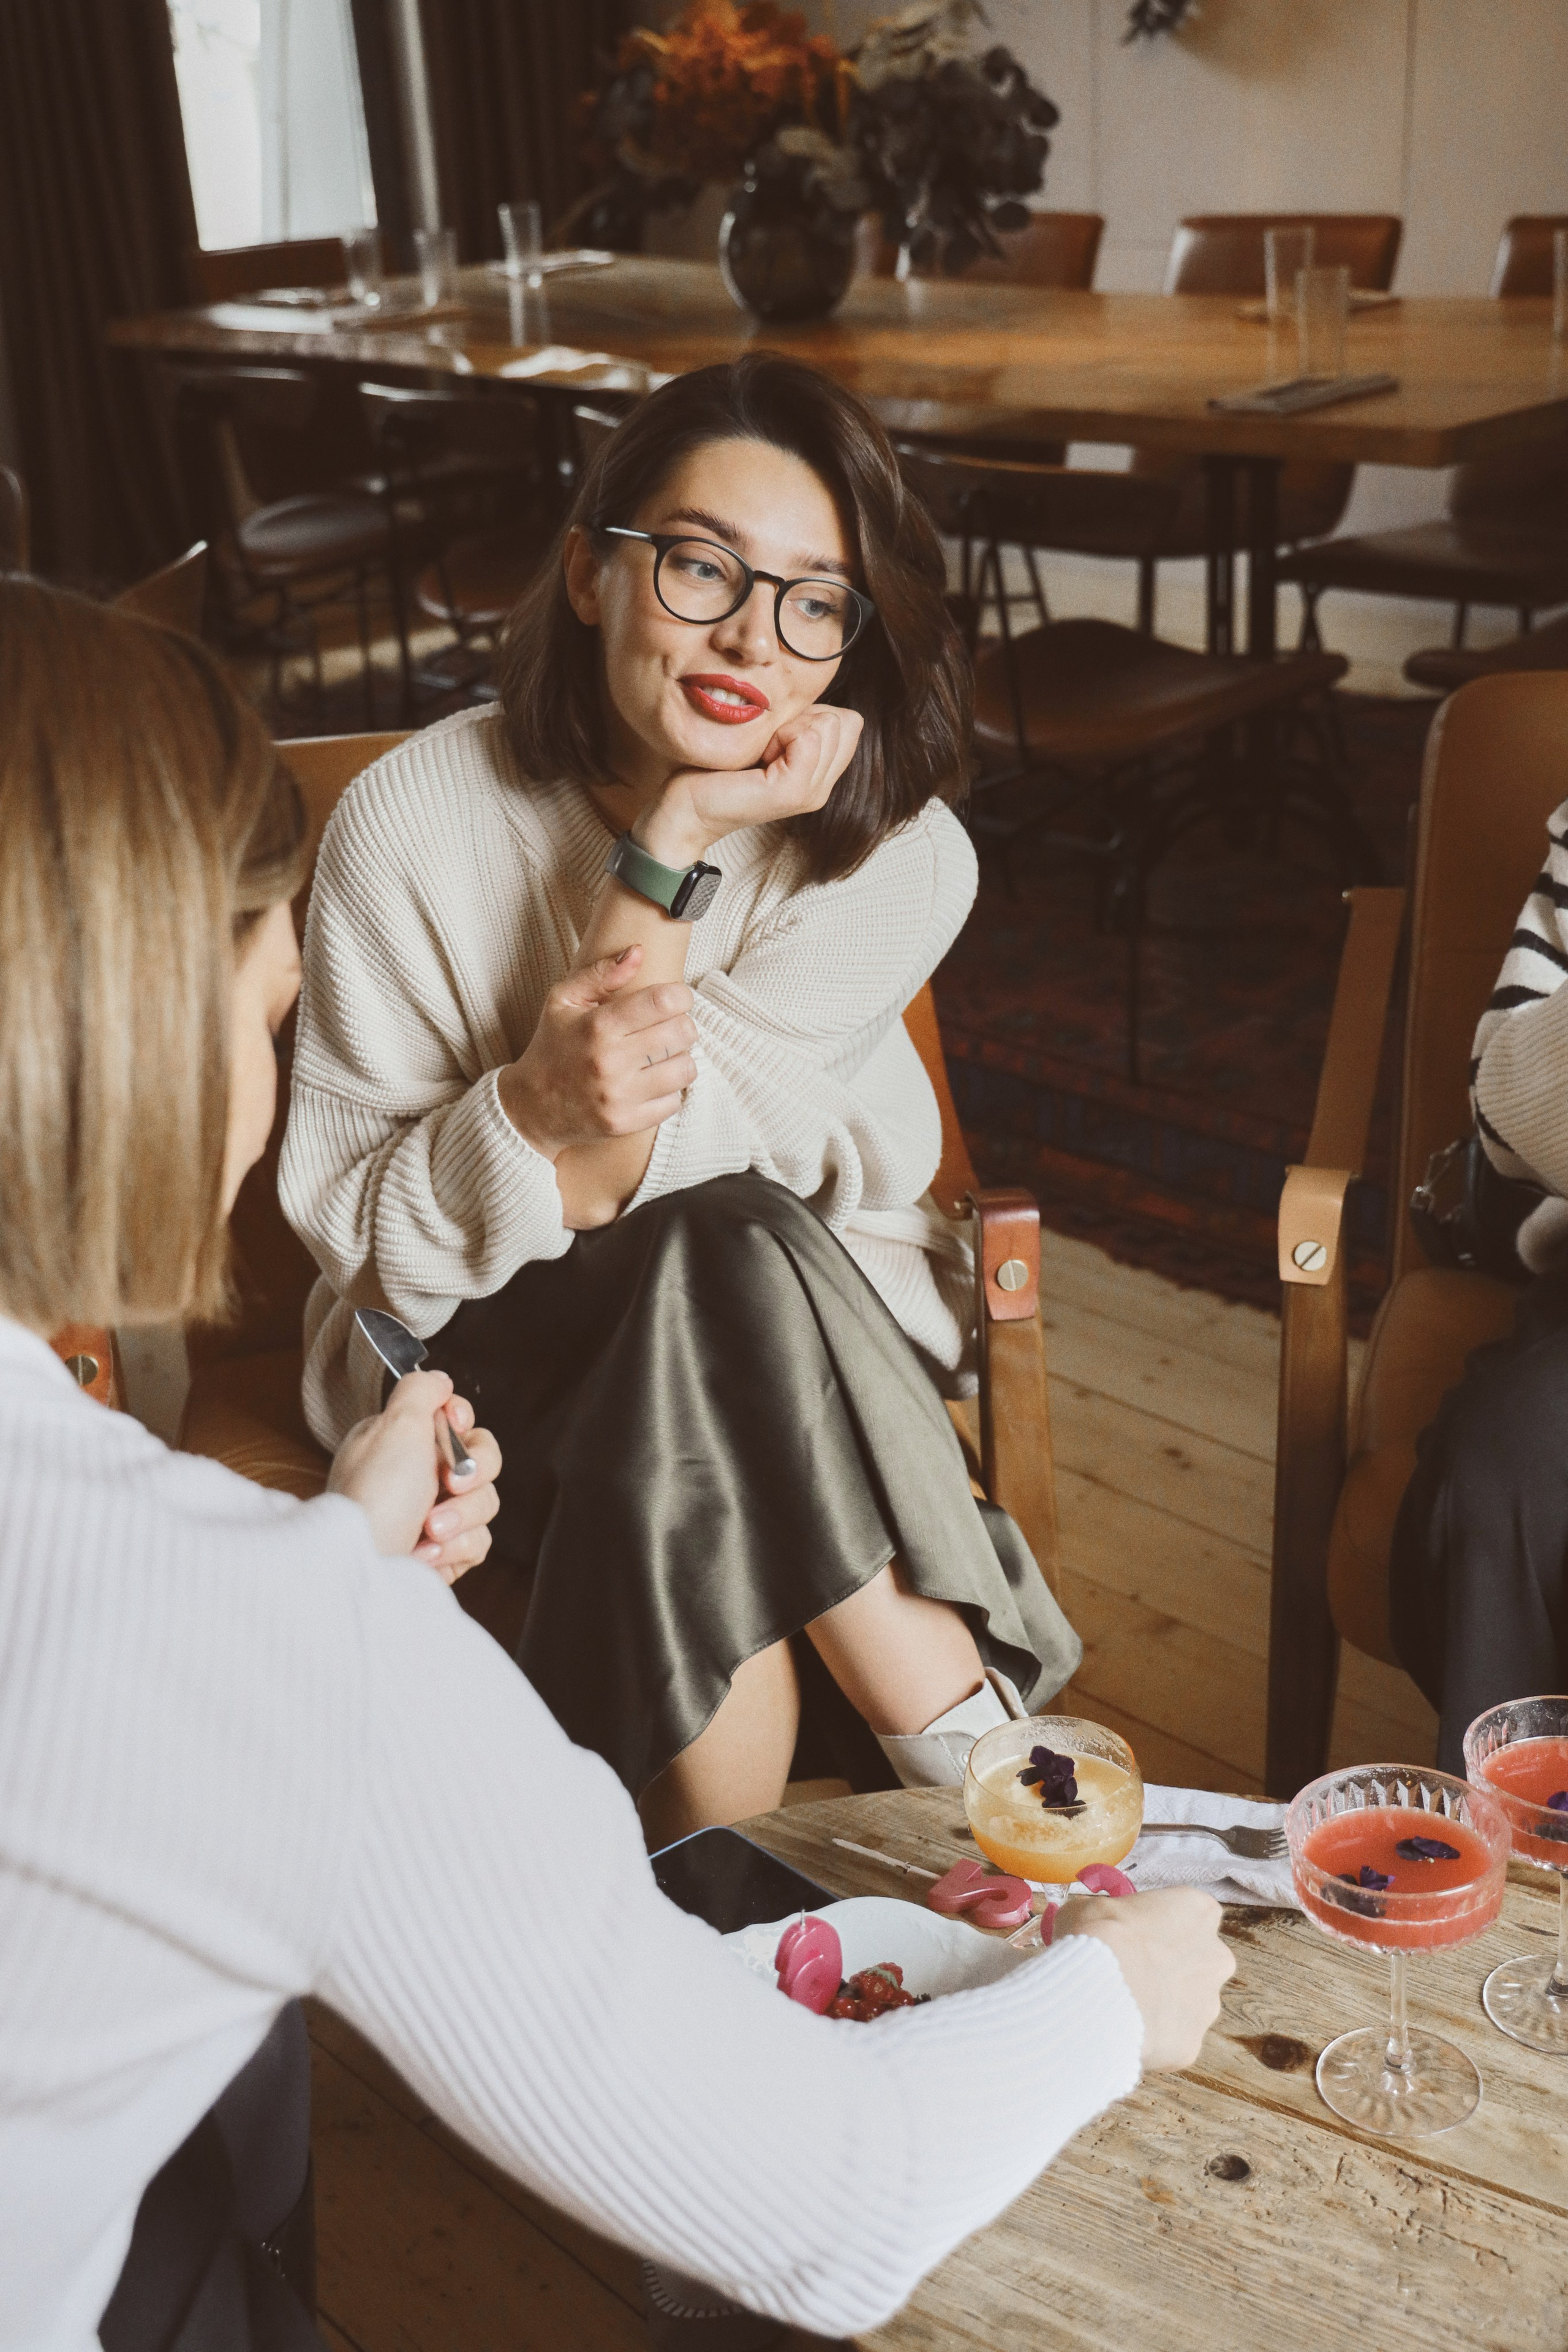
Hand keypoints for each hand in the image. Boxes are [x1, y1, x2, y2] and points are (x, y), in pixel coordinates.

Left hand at [328, 1369, 501, 1584]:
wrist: (365, 1569)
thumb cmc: (375, 1498)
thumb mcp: (394, 1426)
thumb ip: (420, 1391)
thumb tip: (439, 1378)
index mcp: (400, 1443)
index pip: (455, 1418)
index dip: (462, 1421)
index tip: (453, 1425)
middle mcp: (417, 1477)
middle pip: (482, 1459)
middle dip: (472, 1473)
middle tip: (449, 1484)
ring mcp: (433, 1517)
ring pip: (485, 1502)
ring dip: (460, 1517)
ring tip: (428, 1531)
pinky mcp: (445, 1554)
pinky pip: (478, 1541)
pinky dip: (455, 1548)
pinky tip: (426, 1554)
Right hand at [498, 944, 696, 1161]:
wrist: (531, 1107)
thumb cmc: (552, 1046)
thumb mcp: (563, 1001)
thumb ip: (600, 973)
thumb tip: (638, 951)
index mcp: (598, 1026)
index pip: (663, 1001)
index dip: (680, 995)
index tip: (675, 999)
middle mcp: (610, 1061)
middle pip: (682, 1033)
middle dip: (682, 1025)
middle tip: (669, 1027)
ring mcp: (619, 1096)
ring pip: (685, 1069)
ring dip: (681, 1059)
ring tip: (663, 1055)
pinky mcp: (626, 1123)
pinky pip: (674, 1101)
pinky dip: (670, 1090)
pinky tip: (652, 1082)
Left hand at [634, 704, 863, 866]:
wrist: (686, 808)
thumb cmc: (715, 770)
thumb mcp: (766, 738)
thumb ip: (797, 723)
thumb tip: (811, 692)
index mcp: (819, 776)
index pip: (850, 721)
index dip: (812, 715)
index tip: (774, 737)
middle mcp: (822, 788)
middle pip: (845, 721)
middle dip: (803, 718)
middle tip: (766, 745)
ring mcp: (811, 793)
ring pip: (829, 725)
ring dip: (789, 726)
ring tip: (761, 752)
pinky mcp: (792, 791)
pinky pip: (808, 737)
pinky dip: (779, 734)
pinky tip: (758, 757)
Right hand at [1052, 1886, 1233, 2070]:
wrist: (1097, 1993)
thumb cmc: (1099, 1935)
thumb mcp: (1090, 1906)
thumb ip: (1107, 1915)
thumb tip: (1096, 1927)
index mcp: (1198, 1911)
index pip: (1189, 1913)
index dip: (1158, 1924)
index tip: (1133, 1933)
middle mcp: (1216, 1958)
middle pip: (1195, 1961)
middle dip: (1168, 1968)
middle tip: (1129, 1972)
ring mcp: (1208, 2005)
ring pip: (1185, 2005)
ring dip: (1160, 2005)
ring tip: (1120, 2006)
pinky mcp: (1192, 2045)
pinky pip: (1170, 2040)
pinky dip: (1150, 2037)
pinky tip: (1120, 2031)